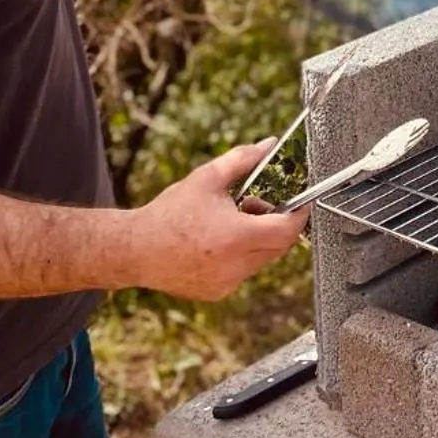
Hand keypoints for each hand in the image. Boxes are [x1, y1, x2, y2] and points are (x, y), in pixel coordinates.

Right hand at [130, 142, 311, 300]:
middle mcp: (235, 265)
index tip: (300, 203)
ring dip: (258, 239)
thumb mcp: (208, 178)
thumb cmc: (171, 212)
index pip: (286, 230)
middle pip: (277, 246)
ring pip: (261, 260)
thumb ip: (242, 159)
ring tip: (232, 221)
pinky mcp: (216, 293)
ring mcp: (227, 283)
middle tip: (255, 205)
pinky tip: (218, 242)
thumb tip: (269, 144)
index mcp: (236, 236)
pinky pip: (243, 273)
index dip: (299, 215)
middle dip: (275, 223)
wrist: (136, 249)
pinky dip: (241, 256)